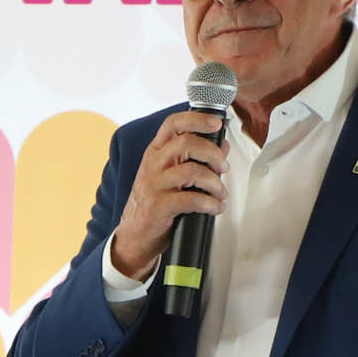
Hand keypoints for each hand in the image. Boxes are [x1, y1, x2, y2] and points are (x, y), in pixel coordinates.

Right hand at [107, 109, 228, 279]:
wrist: (134, 236)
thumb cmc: (154, 204)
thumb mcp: (171, 176)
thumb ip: (195, 158)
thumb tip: (223, 146)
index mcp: (156, 152)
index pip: (174, 123)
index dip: (198, 119)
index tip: (216, 124)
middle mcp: (153, 164)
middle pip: (187, 143)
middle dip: (213, 154)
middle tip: (223, 167)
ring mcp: (155, 185)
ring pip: (193, 170)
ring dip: (215, 182)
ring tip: (220, 192)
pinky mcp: (159, 206)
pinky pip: (192, 199)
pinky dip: (210, 204)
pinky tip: (215, 208)